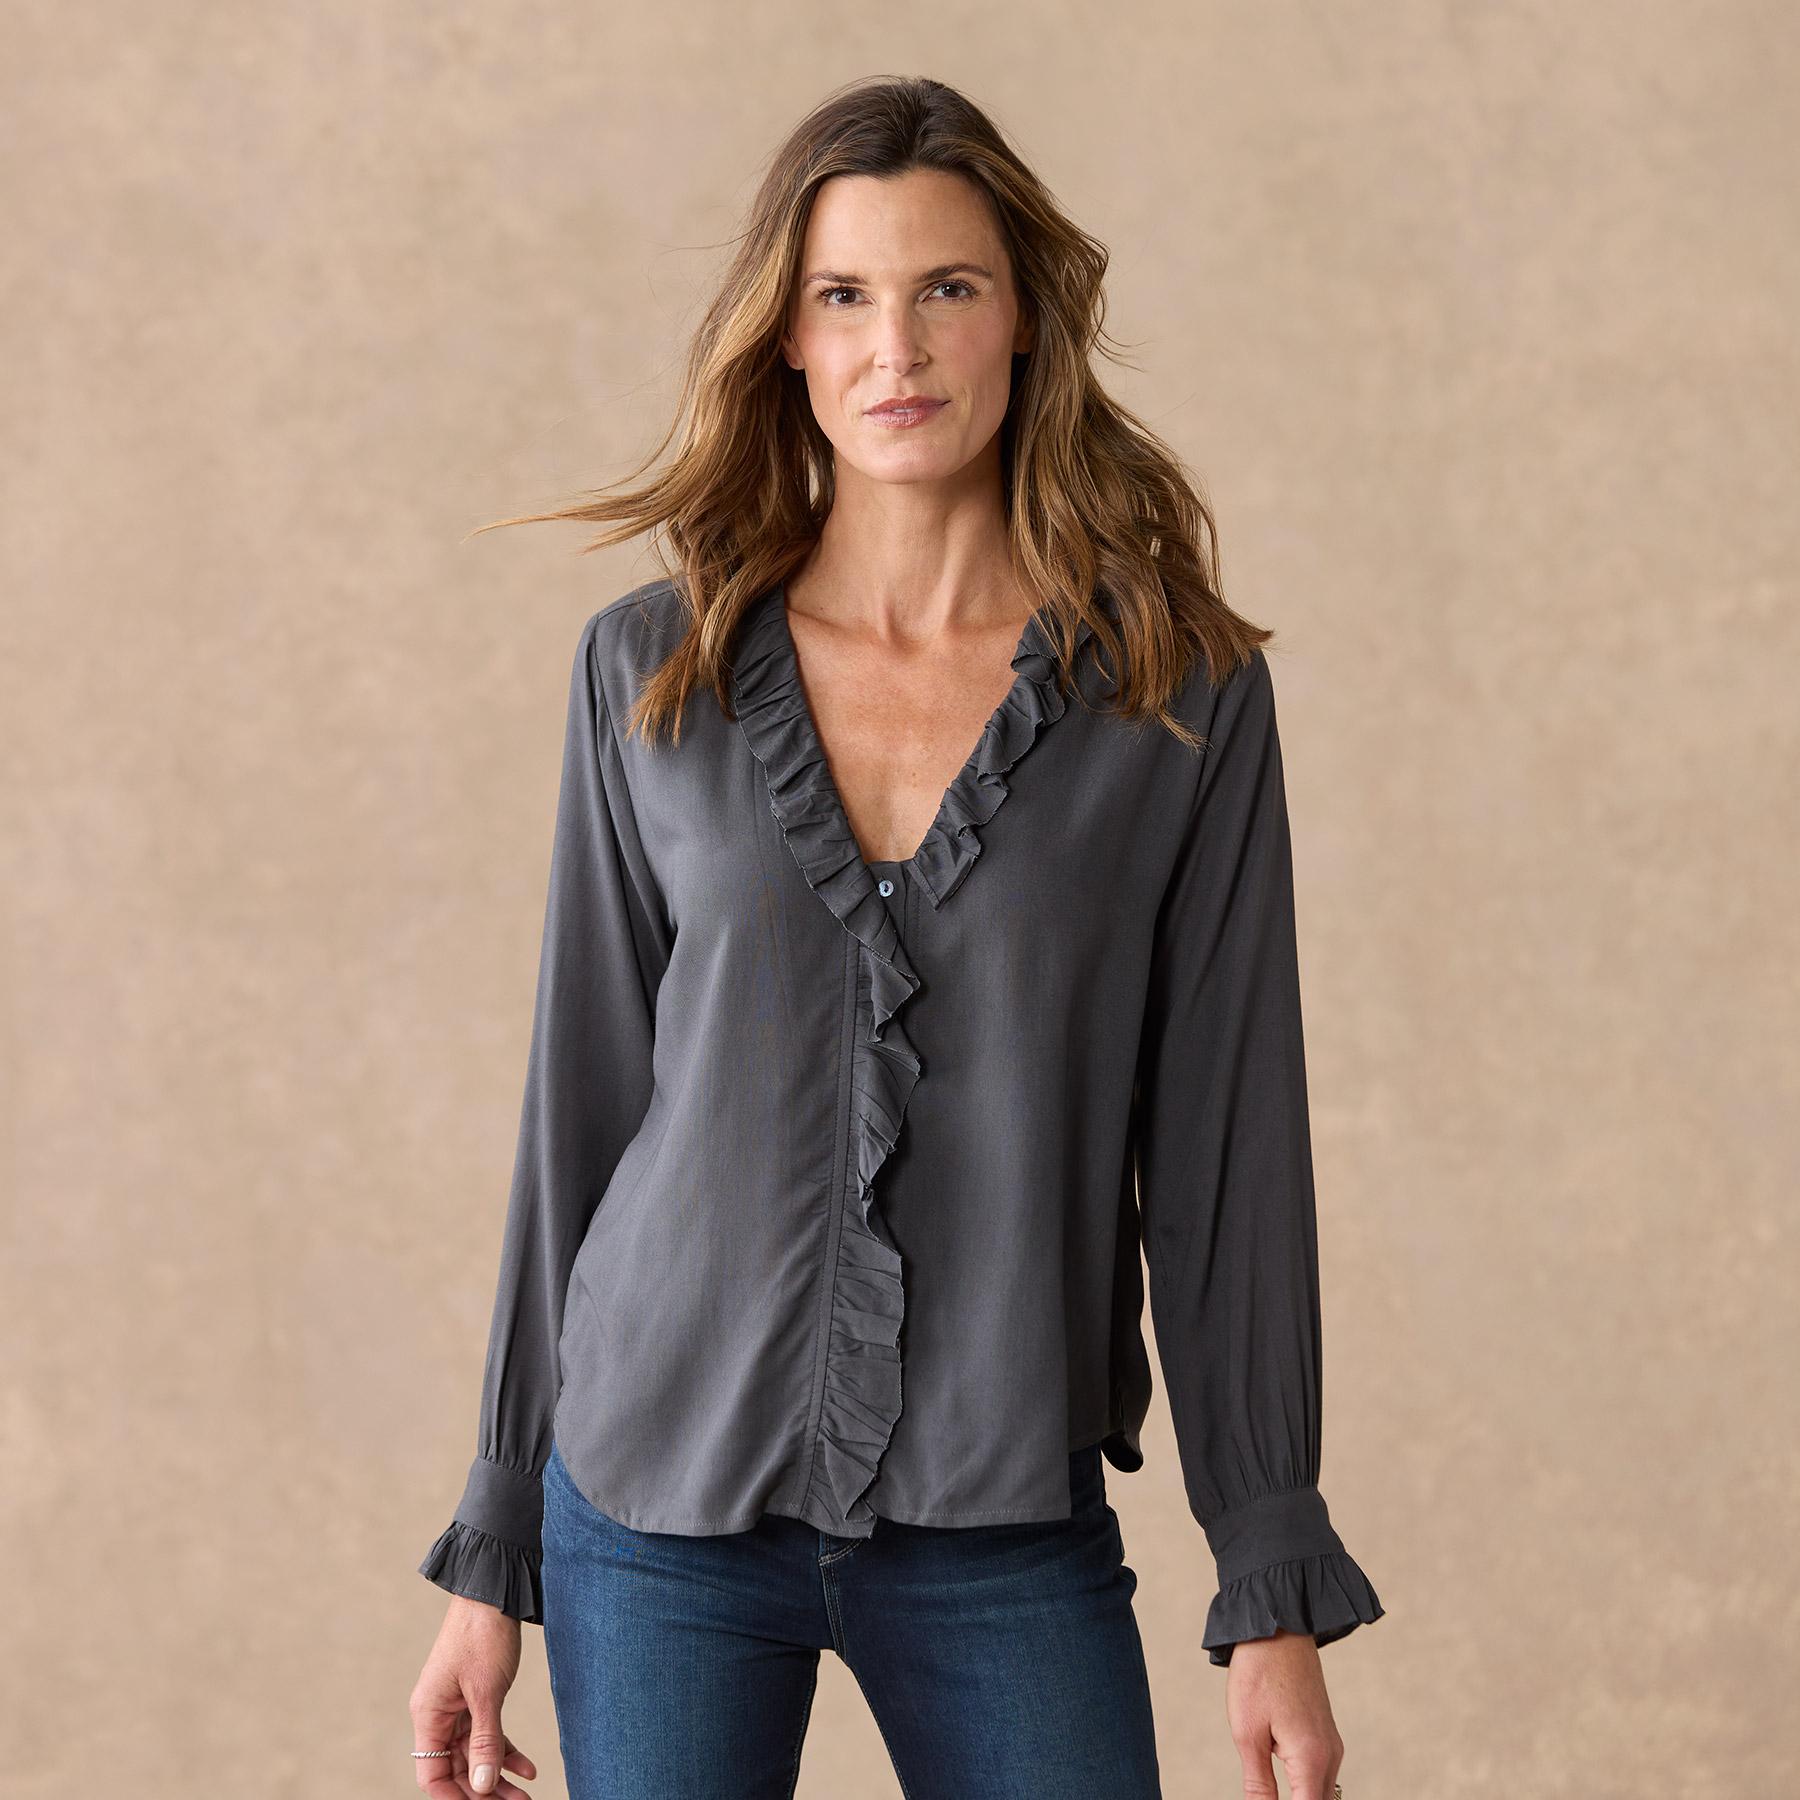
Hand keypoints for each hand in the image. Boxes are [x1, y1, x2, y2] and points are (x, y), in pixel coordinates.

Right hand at [410, 1594, 539, 1796]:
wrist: (494, 1593)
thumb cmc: (482, 1636)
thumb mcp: (486, 1692)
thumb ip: (485, 1741)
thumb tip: (482, 1787)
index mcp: (428, 1715)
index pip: (431, 1775)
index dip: (454, 1797)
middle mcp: (439, 1715)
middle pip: (456, 1769)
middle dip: (482, 1791)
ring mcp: (458, 1707)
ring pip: (475, 1754)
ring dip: (498, 1775)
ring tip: (524, 1795)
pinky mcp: (477, 1697)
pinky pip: (489, 1734)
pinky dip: (506, 1751)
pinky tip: (527, 1767)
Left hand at [1225, 1628, 1344, 1799]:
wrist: (1277, 1627)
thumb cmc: (1258, 1675)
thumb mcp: (1247, 1733)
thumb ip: (1259, 1784)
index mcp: (1312, 1758)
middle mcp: (1330, 1754)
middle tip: (1263, 1795)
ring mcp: (1330, 1744)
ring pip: (1322, 1792)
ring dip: (1301, 1797)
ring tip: (1269, 1791)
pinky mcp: (1324, 1734)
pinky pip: (1320, 1774)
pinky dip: (1304, 1787)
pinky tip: (1282, 1783)